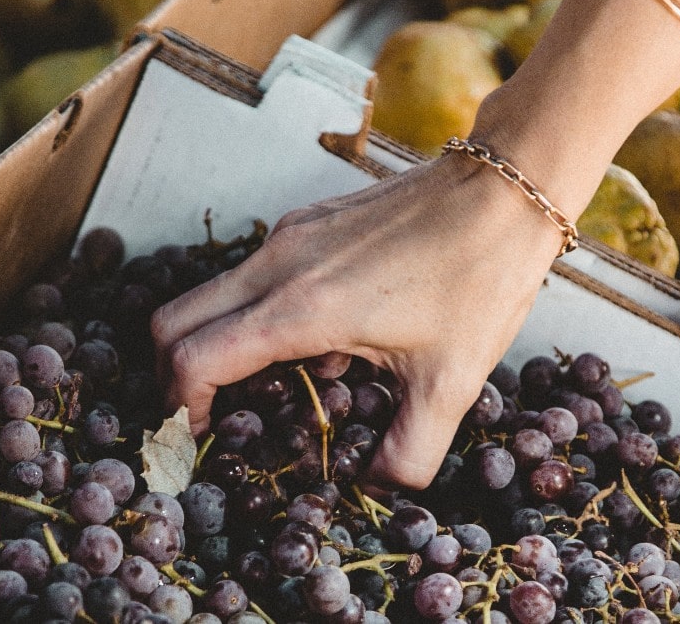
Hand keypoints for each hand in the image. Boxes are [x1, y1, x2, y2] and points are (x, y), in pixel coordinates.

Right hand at [150, 150, 562, 489]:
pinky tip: (324, 341)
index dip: (181, 411)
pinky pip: (254, 272)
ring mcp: (290, 235)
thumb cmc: (479, 278)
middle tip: (207, 419)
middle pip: (174, 321)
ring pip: (212, 294)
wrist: (505, 190)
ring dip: (220, 343)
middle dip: (176, 377)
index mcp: (300, 309)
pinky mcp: (310, 220)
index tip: (198, 441)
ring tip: (278, 386)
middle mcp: (278, 264)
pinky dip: (257, 312)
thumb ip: (409, 451)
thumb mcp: (452, 382)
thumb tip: (379, 489)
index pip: (193, 359)